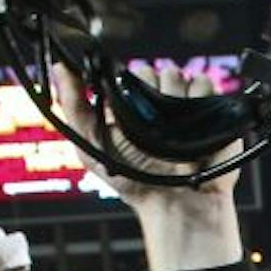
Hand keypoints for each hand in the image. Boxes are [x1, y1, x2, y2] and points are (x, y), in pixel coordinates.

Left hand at [49, 60, 241, 208]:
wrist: (175, 203)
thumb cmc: (134, 180)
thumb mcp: (91, 145)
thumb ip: (74, 106)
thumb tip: (58, 67)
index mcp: (133, 106)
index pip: (132, 74)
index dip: (130, 87)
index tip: (130, 109)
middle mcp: (160, 103)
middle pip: (157, 70)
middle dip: (153, 94)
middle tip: (151, 125)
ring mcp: (186, 105)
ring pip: (179, 75)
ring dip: (175, 101)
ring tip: (173, 133)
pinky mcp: (212, 110)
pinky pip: (204, 85)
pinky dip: (198, 101)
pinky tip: (192, 127)